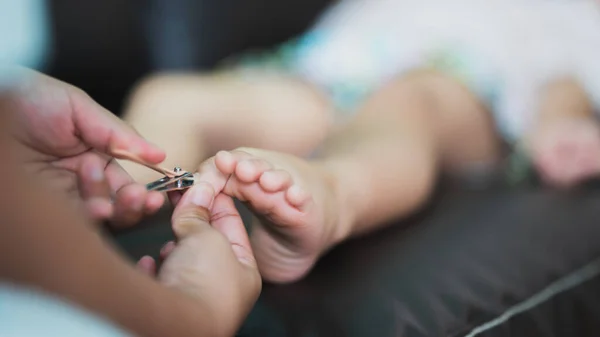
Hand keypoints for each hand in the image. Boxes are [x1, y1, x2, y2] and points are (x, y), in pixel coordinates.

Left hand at [4, 67, 165, 225]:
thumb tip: (160, 155)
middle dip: (133, 207)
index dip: (144, 194)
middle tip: (138, 198)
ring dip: (113, 212)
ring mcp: (59, 197)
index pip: (125, 184)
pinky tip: (97, 208)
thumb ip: (119, 133)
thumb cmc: (28, 98)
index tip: (155, 196)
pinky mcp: (41, 209)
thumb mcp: (78, 108)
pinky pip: (71, 224)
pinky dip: (90, 220)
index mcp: (94, 158)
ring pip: (98, 219)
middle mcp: (79, 182)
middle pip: (117, 207)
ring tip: (109, 199)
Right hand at [138, 184, 261, 335]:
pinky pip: (161, 282)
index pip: (232, 226)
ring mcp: (195, 300)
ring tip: (170, 238)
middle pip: (205, 244)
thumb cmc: (204, 281)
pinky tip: (151, 262)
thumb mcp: (208, 236)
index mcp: (244, 272)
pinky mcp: (168, 309)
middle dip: (191, 221)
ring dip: (174, 247)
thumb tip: (197, 188)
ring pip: (182, 262)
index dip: (216, 200)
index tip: (201, 180)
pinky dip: (156, 270)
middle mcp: (222, 288)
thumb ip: (199, 213)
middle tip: (176, 193)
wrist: (175, 325)